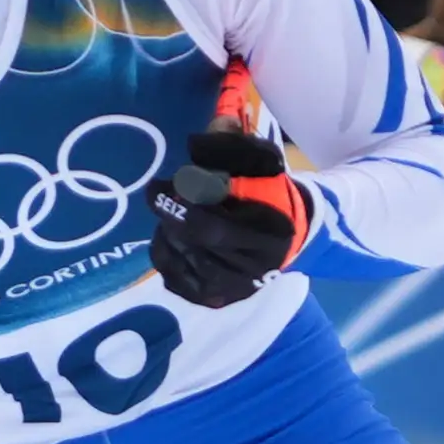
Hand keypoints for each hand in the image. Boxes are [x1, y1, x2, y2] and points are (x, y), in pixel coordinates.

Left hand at [146, 123, 312, 306]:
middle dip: (170, 217)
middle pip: (194, 245)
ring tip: (169, 216)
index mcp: (269, 232)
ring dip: (166, 235)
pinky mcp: (219, 299)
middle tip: (160, 198)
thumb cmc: (267, 190)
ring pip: (183, 264)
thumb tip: (194, 145)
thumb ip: (229, 147)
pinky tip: (169, 238)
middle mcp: (255, 268)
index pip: (211, 226)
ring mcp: (236, 288)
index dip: (177, 206)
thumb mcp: (257, 160)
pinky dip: (165, 257)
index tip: (156, 187)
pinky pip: (177, 282)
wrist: (287, 231)